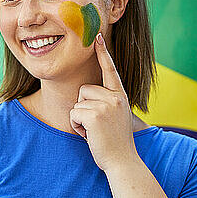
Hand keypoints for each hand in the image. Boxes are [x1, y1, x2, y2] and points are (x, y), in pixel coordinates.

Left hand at [70, 33, 138, 171]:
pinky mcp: (94, 115)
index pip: (110, 70)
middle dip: (83, 107)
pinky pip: (73, 113)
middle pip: (84, 89)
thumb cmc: (116, 141)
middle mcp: (115, 97)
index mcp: (120, 95)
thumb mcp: (116, 116)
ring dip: (80, 118)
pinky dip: (76, 126)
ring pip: (77, 102)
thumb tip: (88, 92)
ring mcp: (106, 106)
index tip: (97, 36)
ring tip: (94, 131)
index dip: (103, 52)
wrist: (122, 162)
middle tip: (97, 126)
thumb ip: (107, 102)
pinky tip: (89, 135)